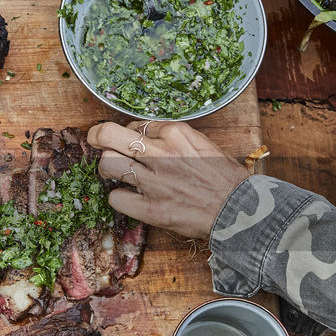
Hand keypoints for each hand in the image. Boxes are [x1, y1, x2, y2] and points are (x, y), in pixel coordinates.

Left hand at [88, 120, 250, 237]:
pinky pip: (116, 198)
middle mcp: (162, 154)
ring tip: (114, 172)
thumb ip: (173, 137)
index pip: (136, 125)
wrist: (239, 210)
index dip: (131, 134)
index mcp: (176, 134)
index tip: (134, 142)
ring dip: (107, 168)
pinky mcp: (151, 209)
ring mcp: (155, 182)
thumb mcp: (201, 144)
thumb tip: (145, 134)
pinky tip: (129, 198)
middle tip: (96, 141)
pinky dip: (119, 198)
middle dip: (97, 137)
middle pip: (109, 135)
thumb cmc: (224, 178)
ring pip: (108, 163)